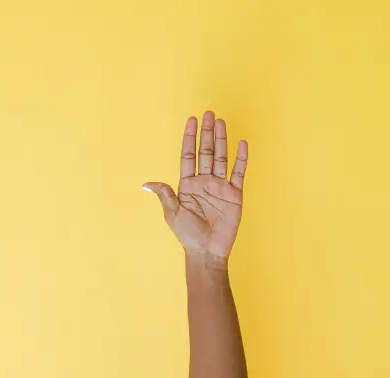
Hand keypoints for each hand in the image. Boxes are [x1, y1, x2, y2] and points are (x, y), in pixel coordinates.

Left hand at [144, 111, 248, 260]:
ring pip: (221, 158)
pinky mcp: (234, 195)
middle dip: (207, 133)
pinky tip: (242, 144)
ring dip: (222, 140)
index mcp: (188, 184)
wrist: (206, 251)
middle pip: (206, 152)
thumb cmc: (187, 235)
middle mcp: (204, 182)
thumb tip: (147, 184)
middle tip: (209, 114)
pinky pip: (238, 173)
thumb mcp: (172, 214)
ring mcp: (220, 187)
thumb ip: (165, 195)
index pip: (189, 155)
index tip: (192, 120)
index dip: (190, 138)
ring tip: (222, 122)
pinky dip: (241, 159)